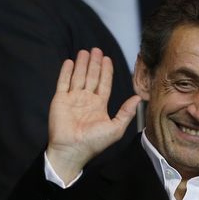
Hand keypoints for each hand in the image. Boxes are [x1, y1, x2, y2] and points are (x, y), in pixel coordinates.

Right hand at [46, 48, 140, 183]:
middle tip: (97, 49)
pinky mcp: (60, 100)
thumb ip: (126, 112)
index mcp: (99, 105)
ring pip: (78, 77)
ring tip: (85, 51)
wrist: (72, 150)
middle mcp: (86, 100)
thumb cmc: (94, 142)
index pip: (104, 84)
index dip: (106, 71)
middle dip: (95, 63)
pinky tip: (69, 62)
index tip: (107, 59)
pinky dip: (66, 72)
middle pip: (91, 77)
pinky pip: (63, 82)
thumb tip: (138, 98)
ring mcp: (72, 99)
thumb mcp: (116, 128)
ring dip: (82, 64)